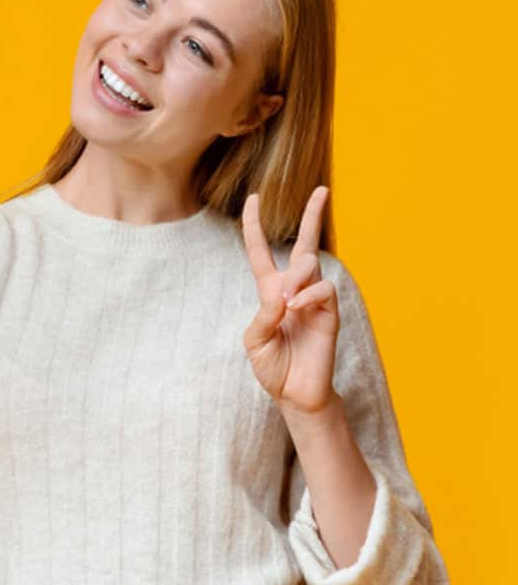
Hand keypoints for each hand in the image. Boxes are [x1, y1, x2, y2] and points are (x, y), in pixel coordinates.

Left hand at [241, 186, 338, 415]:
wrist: (295, 394)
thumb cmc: (272, 367)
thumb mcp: (255, 341)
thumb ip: (263, 316)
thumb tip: (283, 296)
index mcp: (269, 292)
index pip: (260, 251)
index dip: (254, 225)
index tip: (253, 198)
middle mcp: (293, 289)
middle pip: (304, 244)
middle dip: (312, 215)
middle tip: (322, 190)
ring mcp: (314, 299)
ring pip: (311, 263)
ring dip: (297, 275)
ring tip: (288, 301)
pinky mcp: (330, 313)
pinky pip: (323, 289)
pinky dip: (309, 294)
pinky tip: (298, 308)